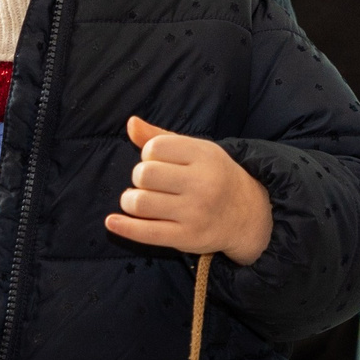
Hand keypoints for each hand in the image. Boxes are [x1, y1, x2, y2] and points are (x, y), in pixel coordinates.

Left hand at [105, 115, 273, 266]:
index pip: (154, 148)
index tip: (157, 163)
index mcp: (204, 156)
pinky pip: (147, 233)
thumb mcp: (195, 151)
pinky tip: (111, 222)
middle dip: (138, 178)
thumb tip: (130, 123)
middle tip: (148, 184)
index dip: (147, 155)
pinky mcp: (188, 237)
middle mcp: (202, 183)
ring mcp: (195, 212)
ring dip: (130, 201)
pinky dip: (124, 227)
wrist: (247, 214)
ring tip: (138, 201)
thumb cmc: (214, 176)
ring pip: (141, 203)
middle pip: (144, 175)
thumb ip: (160, 137)